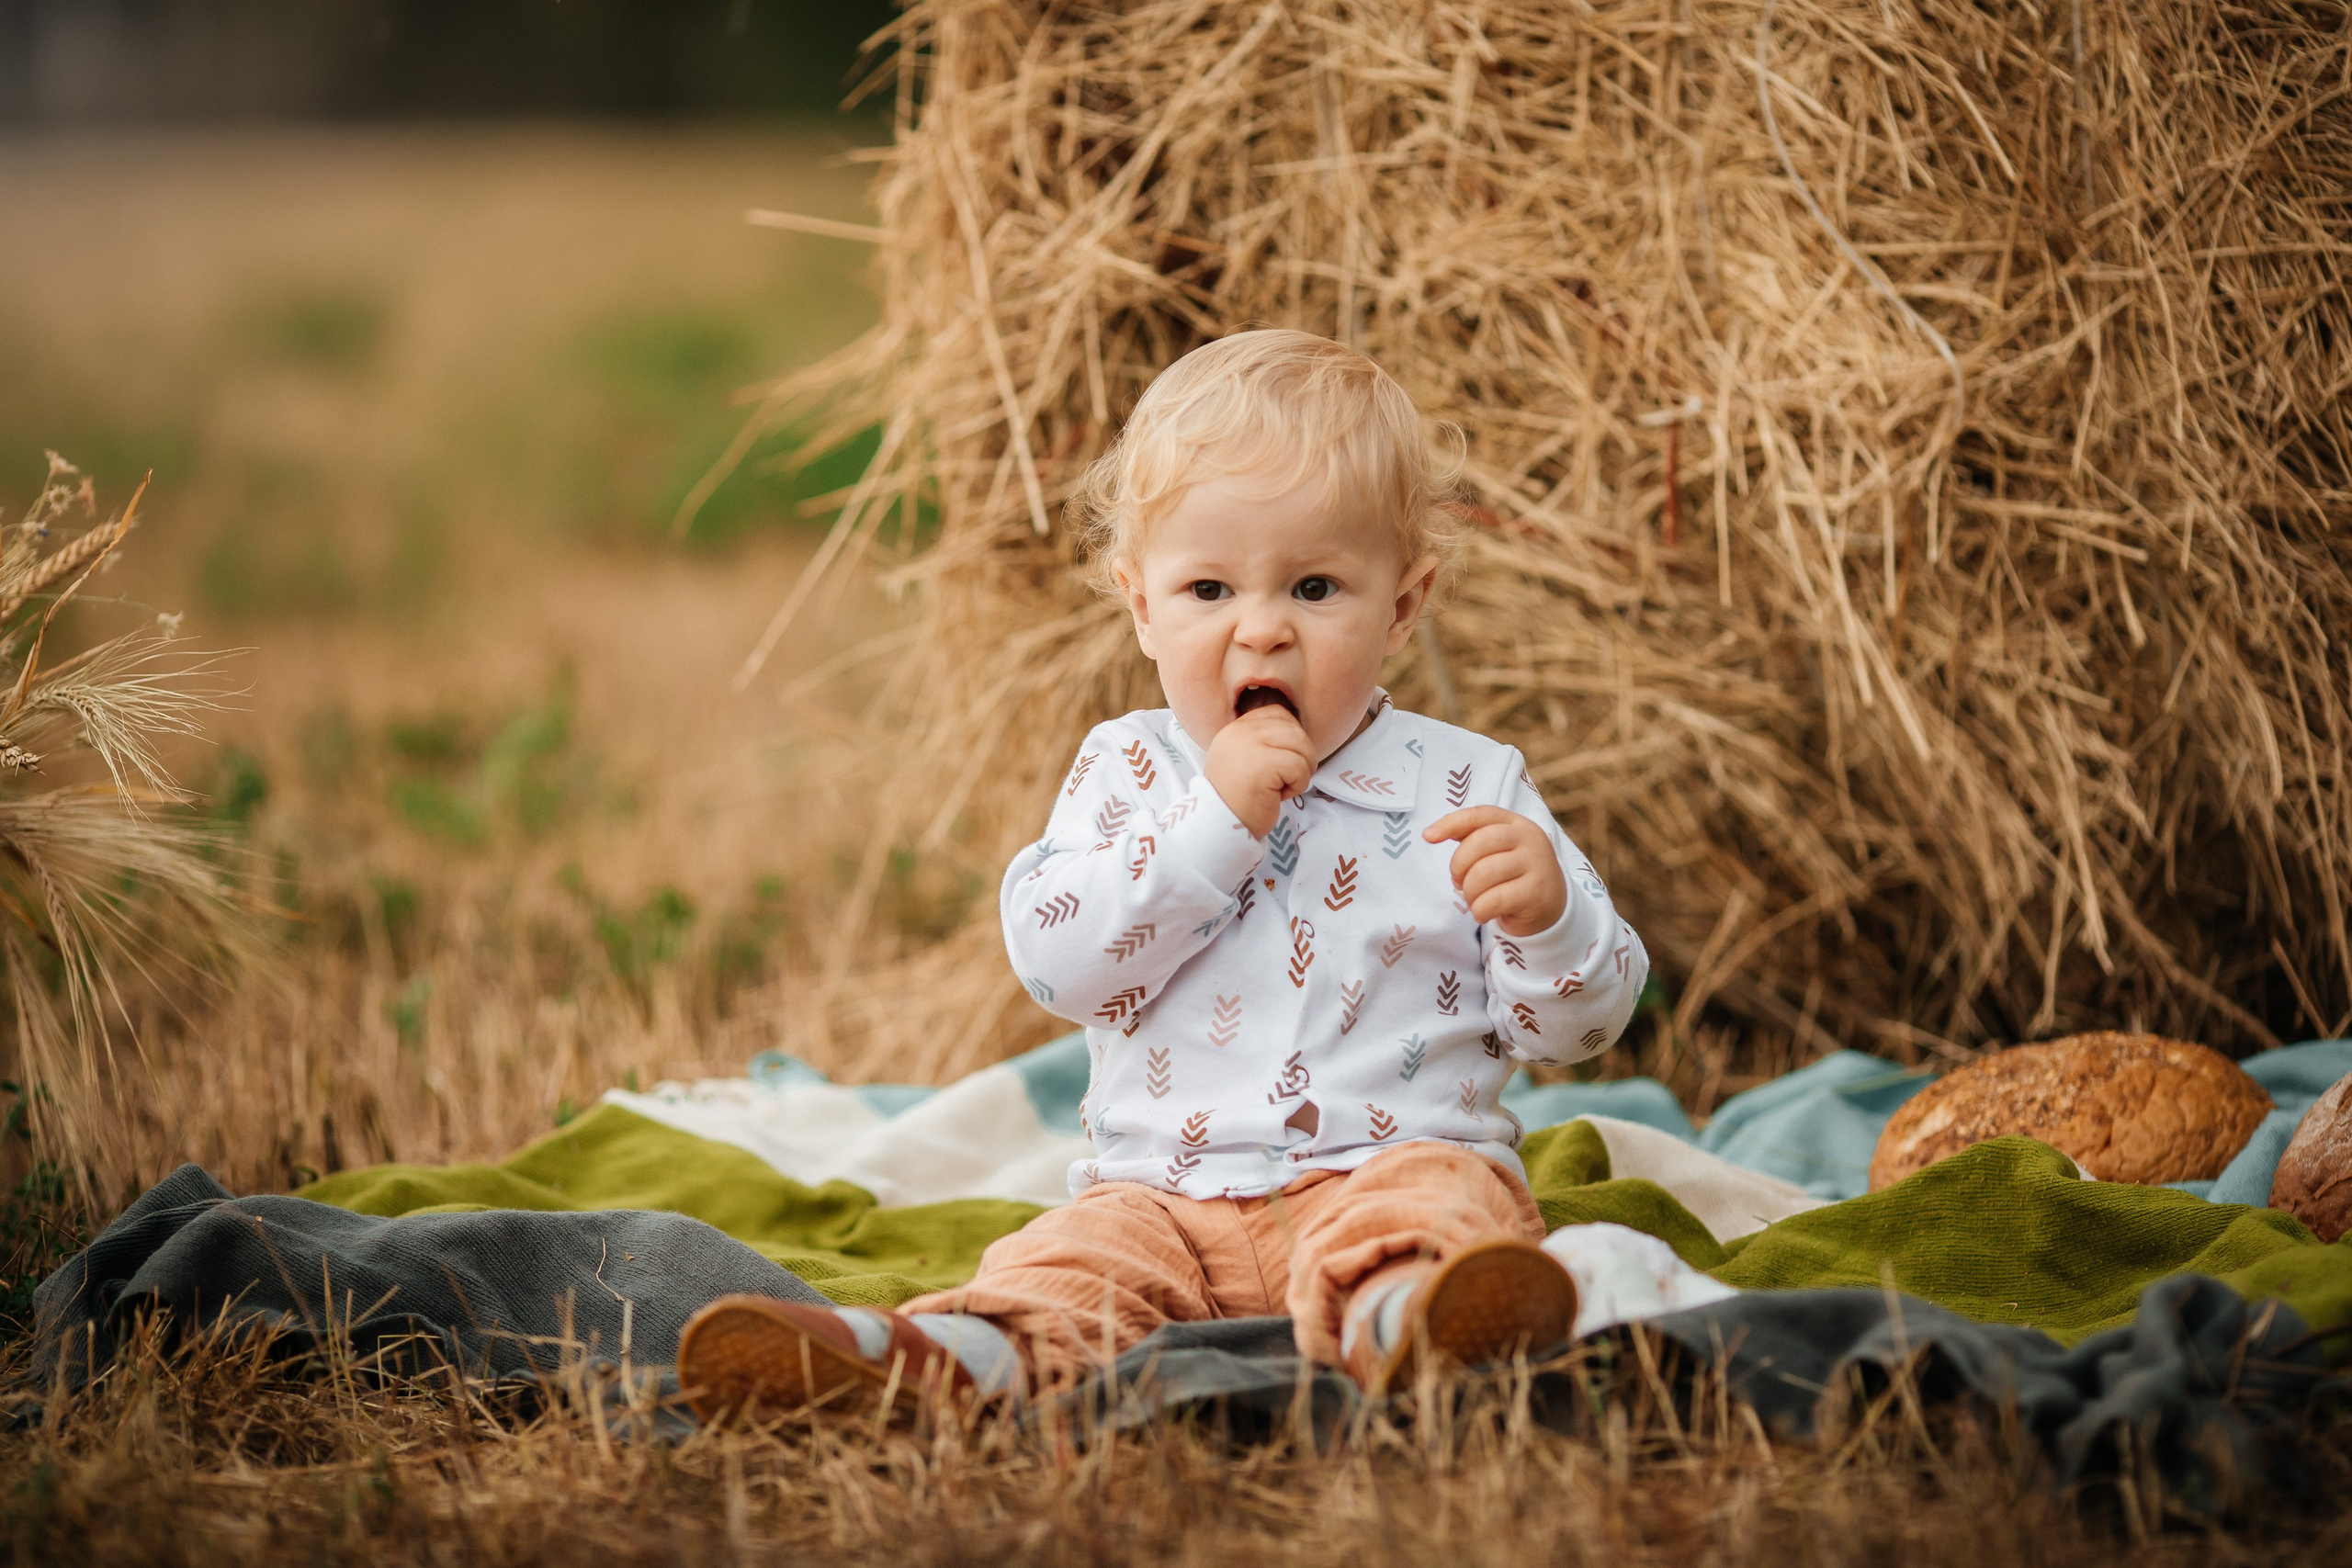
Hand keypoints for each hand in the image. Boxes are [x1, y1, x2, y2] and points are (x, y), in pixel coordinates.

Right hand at [1204, 706, 1316, 836]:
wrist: (1219, 829)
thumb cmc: (1238, 800)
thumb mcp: (1244, 761)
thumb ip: (1264, 743)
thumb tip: (1299, 735)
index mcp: (1235, 729)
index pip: (1278, 713)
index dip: (1291, 736)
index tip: (1283, 762)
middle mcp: (1240, 731)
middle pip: (1294, 728)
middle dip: (1303, 755)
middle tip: (1289, 779)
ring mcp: (1250, 745)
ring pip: (1302, 744)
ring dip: (1302, 770)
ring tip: (1283, 786)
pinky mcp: (1263, 765)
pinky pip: (1299, 766)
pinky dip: (1298, 785)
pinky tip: (1278, 796)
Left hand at [1423, 807, 1566, 936]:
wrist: (1550, 906)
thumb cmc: (1512, 875)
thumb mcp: (1497, 851)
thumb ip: (1472, 838)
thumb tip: (1432, 832)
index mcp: (1516, 823)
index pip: (1479, 815)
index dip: (1451, 823)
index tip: (1428, 837)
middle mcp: (1529, 838)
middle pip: (1477, 844)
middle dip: (1458, 867)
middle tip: (1460, 883)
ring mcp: (1536, 864)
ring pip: (1483, 874)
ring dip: (1469, 893)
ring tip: (1474, 900)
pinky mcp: (1537, 892)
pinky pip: (1493, 900)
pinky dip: (1479, 911)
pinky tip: (1483, 914)